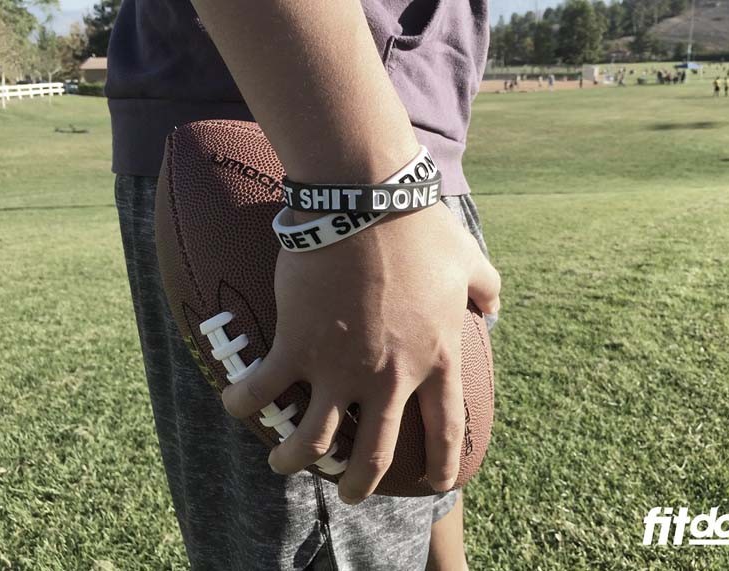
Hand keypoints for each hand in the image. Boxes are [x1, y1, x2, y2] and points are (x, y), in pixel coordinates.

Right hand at [221, 201, 500, 502]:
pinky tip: (235, 406)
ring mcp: (339, 368)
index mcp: (433, 360)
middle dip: (361, 483)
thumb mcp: (469, 260)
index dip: (442, 466)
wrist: (366, 203)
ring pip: (314, 440)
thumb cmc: (419, 230)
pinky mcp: (297, 346)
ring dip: (295, 460)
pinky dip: (244, 404)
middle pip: (375, 454)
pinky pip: (263, 391)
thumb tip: (493, 308)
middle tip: (351, 492)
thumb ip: (487, 289)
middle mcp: (388, 377)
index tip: (437, 484)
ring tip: (284, 464)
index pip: (444, 432)